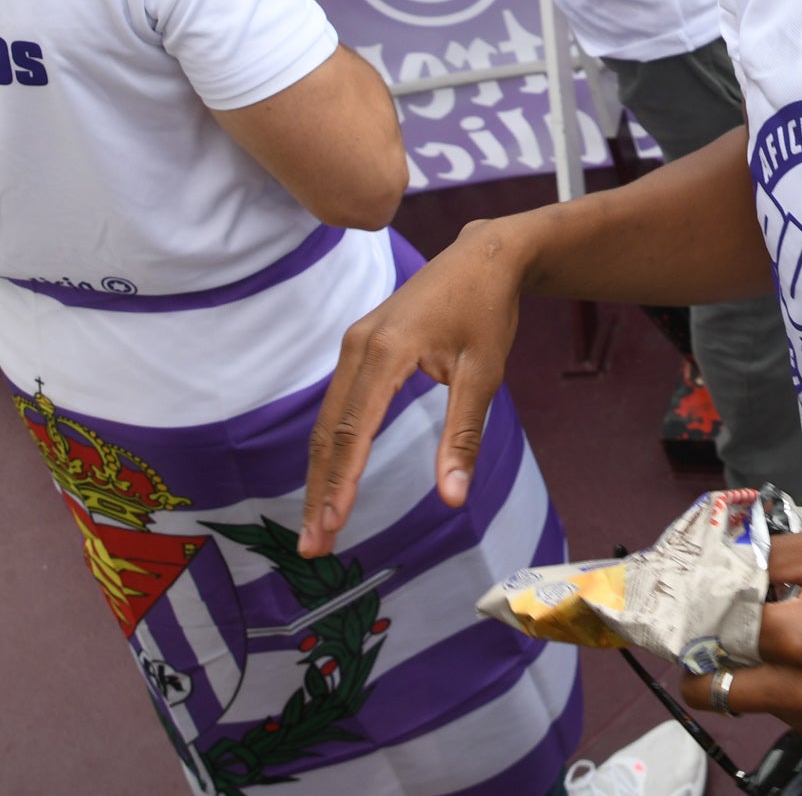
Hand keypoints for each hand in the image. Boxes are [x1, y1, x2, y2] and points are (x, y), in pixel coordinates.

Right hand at [304, 222, 527, 550]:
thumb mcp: (485, 374)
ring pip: (326, 420)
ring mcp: (353, 343)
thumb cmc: (487, 311)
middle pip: (328, 431)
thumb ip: (462, 436)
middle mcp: (358, 345)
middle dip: (319, 491)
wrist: (483, 256)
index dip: (341, 483)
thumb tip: (452, 497)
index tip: (331, 527)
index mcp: (386, 350)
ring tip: (318, 525)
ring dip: (320, 474)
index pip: (353, 429)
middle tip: (314, 546)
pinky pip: (336, 404)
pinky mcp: (358, 346)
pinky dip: (330, 447)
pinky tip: (330, 479)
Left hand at [678, 529, 801, 743]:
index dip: (699, 613)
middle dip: (706, 660)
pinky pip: (782, 712)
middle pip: (714, 689)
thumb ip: (761, 560)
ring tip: (781, 634)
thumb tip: (712, 571)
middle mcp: (801, 691)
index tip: (691, 604)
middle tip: (716, 630)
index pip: (715, 632)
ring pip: (748, 701)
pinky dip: (782, 687)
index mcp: (798, 636)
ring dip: (748, 672)